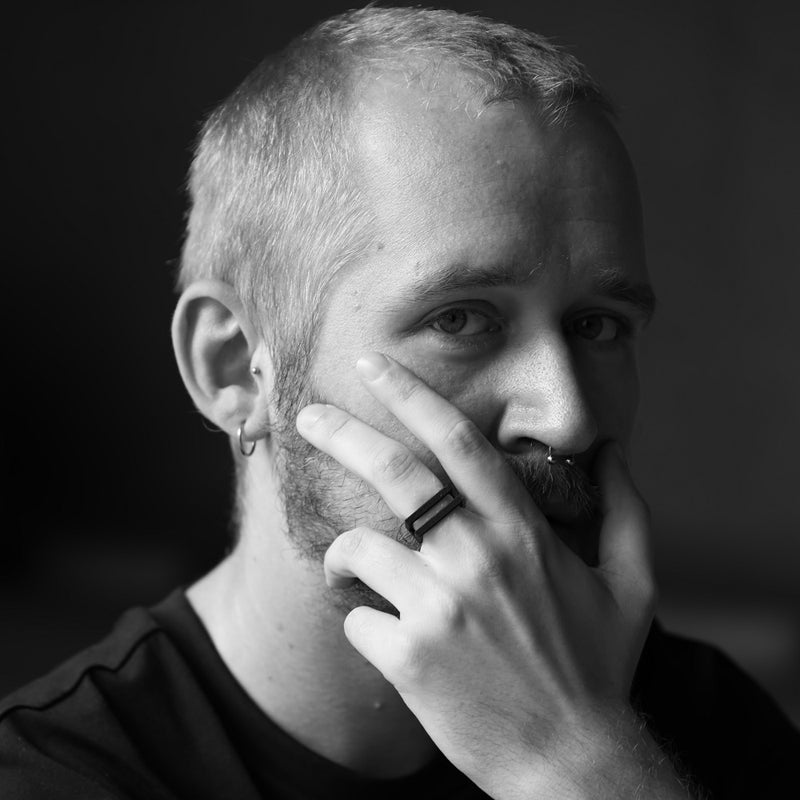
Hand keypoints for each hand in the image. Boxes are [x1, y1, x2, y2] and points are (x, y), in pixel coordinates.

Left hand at [296, 353, 678, 798]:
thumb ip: (628, 508)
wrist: (567, 759)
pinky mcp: (408, 654)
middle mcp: (476, 557)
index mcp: (521, 532)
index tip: (374, 367)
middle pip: (394, 473)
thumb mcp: (632, 583)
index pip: (458, 442)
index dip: (411, 395)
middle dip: (343, 433)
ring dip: (345, 554)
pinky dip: (361, 621)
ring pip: (357, 547)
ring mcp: (438, 605)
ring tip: (351, 568)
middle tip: (309, 416)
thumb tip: (615, 450)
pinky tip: (388, 638)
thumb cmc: (596, 667)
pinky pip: (356, 618)